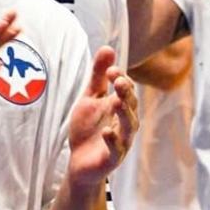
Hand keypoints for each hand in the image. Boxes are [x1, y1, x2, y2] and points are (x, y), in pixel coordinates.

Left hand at [66, 47, 137, 188]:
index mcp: (120, 106)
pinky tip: (106, 132)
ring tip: (117, 101)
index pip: (126, 89)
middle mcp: (124, 123)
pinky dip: (113, 141)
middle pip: (131, 106)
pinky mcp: (112, 158)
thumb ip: (98, 75)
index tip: (111, 69)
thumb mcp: (90, 98)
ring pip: (128, 127)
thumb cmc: (88, 128)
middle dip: (126, 93)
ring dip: (124, 113)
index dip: (120, 79)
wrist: (79, 161)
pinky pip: (116, 150)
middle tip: (119, 81)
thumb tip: (108, 47)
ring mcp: (120, 141)